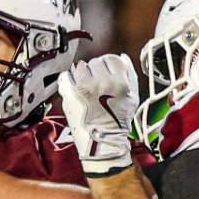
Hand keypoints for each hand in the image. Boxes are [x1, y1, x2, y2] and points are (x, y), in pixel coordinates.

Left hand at [58, 54, 139, 178]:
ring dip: (80, 75)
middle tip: (95, 85)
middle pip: (95, 62)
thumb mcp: (133, 97)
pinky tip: (73, 90)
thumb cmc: (117, 122)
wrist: (102, 141)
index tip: (104, 74)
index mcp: (119, 82)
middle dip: (94, 72)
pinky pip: (65, 76)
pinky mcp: (69, 94)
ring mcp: (84, 87)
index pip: (110, 59)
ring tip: (84, 88)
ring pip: (79, 66)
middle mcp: (102, 82)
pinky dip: (67, 81)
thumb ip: (130, 74)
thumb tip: (123, 58)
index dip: (107, 66)